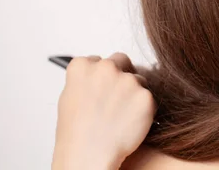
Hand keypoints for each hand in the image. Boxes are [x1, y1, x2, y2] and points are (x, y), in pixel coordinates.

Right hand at [52, 52, 155, 169]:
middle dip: (122, 74)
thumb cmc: (76, 134)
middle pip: (122, 61)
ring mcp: (127, 80)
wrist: (89, 157)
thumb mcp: (70, 98)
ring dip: (134, 93)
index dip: (101, 76)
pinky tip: (130, 123)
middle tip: (119, 97)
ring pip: (138, 80)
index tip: (101, 89)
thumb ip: (87, 79)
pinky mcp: (145, 96)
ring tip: (120, 117)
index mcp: (82, 67)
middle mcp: (105, 68)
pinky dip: (144, 109)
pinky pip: (148, 98)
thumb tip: (100, 70)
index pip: (98, 60)